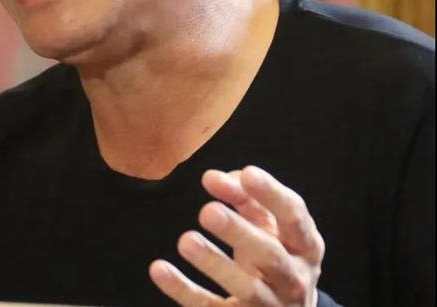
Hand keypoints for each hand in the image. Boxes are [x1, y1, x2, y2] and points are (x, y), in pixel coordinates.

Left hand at [150, 166, 324, 306]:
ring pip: (247, 289)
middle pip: (270, 256)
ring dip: (215, 264)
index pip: (294, 216)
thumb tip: (221, 178)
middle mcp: (294, 278)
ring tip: (186, 240)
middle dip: (239, 233)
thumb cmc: (274, 254)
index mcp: (305, 245)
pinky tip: (160, 269)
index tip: (247, 174)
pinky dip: (184, 290)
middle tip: (207, 211)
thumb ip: (248, 198)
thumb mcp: (270, 227)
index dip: (272, 194)